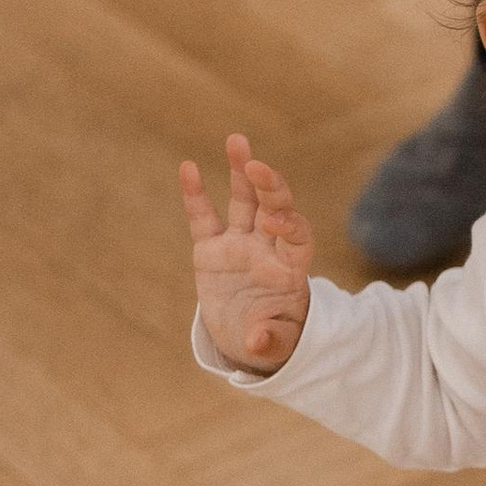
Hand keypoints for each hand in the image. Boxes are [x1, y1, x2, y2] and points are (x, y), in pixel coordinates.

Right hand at [181, 133, 314, 371]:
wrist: (246, 337)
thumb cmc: (271, 337)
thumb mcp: (276, 345)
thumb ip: (271, 340)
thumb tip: (257, 341)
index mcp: (290, 268)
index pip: (297, 236)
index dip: (288, 226)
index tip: (274, 224)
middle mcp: (268, 248)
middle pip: (274, 207)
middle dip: (269, 186)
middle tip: (257, 166)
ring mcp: (239, 244)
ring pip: (244, 201)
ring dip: (241, 172)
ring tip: (237, 140)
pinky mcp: (211, 250)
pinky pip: (203, 219)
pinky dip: (196, 195)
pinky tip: (189, 168)